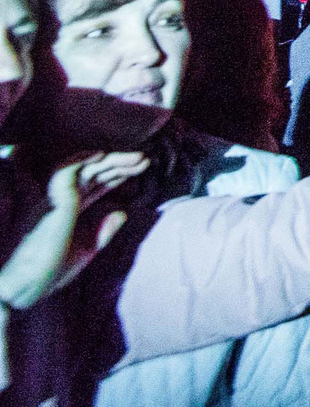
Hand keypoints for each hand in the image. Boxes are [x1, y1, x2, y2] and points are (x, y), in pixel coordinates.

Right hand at [0, 152, 148, 308]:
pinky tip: (101, 156)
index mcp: (68, 210)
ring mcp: (54, 199)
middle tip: (145, 160)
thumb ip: (102, 231)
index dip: (118, 174)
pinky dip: (81, 160)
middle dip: (120, 164)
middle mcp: (60, 200)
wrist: (27, 290)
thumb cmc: (49, 273)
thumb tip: (122, 213)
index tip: (141, 168)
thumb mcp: (84, 250)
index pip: (96, 184)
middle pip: (94, 173)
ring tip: (138, 157)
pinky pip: (64, 172)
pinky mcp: (51, 201)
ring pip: (84, 168)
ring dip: (112, 160)